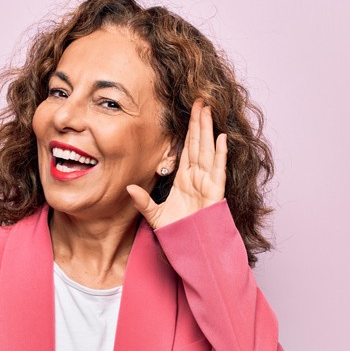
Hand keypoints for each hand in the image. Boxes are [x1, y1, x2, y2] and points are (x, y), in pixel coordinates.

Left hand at [127, 99, 226, 228]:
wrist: (191, 251)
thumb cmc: (178, 234)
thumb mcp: (155, 216)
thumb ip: (143, 201)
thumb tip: (128, 188)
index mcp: (185, 180)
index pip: (188, 149)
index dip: (189, 130)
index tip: (189, 111)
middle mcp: (197, 178)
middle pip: (198, 144)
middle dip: (199, 122)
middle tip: (200, 99)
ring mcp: (207, 184)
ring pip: (208, 151)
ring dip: (208, 130)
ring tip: (208, 110)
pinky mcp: (215, 193)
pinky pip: (218, 170)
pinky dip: (220, 155)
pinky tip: (221, 138)